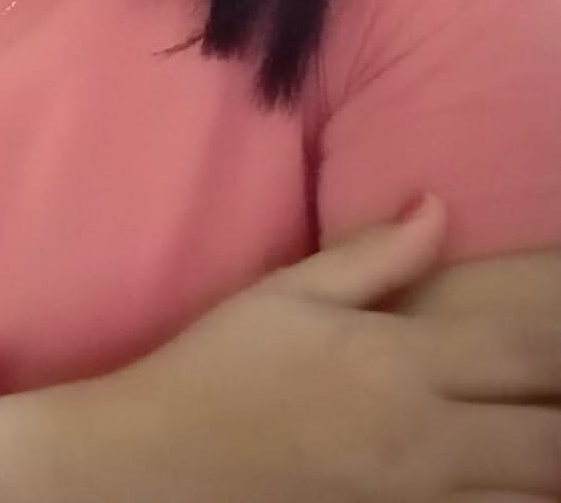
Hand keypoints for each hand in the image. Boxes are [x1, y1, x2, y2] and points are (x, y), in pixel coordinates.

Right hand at [76, 194, 560, 502]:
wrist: (158, 464)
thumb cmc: (220, 366)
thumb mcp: (288, 293)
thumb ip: (374, 255)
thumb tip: (439, 206)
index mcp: (397, 362)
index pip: (527, 354)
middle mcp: (422, 439)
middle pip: (552, 444)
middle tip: (560, 390)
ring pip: (529, 498)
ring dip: (545, 463)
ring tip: (539, 433)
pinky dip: (504, 500)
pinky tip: (505, 476)